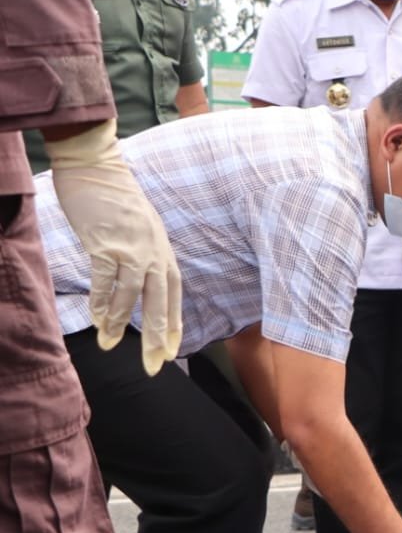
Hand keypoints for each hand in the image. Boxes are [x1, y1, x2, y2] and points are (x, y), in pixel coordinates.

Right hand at [45, 119, 181, 374]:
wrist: (96, 166)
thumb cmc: (116, 198)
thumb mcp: (141, 229)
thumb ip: (144, 255)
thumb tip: (139, 283)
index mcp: (163, 250)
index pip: (174, 294)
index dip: (173, 323)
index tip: (172, 350)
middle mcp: (153, 252)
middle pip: (159, 301)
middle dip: (157, 336)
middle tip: (153, 365)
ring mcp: (131, 247)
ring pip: (131, 294)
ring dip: (120, 323)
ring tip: (110, 344)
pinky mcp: (106, 242)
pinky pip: (105, 279)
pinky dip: (102, 301)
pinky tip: (98, 319)